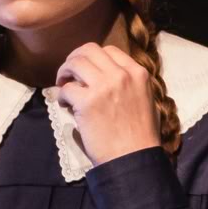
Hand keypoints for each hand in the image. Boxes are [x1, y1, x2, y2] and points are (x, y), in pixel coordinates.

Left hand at [52, 43, 160, 166]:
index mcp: (137, 73)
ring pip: (75, 62)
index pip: (110, 50)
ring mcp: (103, 87)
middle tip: (68, 73)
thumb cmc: (141, 136)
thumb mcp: (145, 100)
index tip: (86, 70)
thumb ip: (130, 84)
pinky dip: (62, 96)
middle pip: (89, 50)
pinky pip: (66, 89)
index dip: (93, 58)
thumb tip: (105, 78)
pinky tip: (65, 105)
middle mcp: (121, 75)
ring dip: (64, 72)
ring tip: (62, 85)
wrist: (134, 158)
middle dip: (75, 58)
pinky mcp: (87, 102)